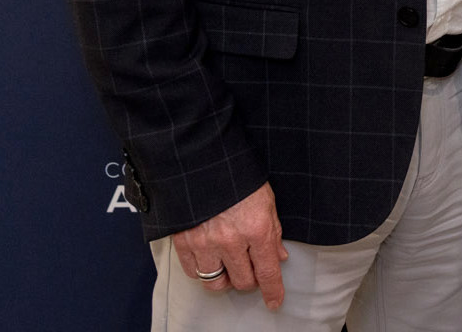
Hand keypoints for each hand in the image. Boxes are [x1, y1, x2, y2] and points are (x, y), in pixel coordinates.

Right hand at [169, 182, 287, 308]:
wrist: (199, 159)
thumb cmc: (237, 175)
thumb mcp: (265, 199)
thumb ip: (272, 231)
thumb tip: (278, 256)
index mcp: (257, 228)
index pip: (268, 271)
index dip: (273, 290)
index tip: (274, 301)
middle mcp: (231, 241)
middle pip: (242, 281)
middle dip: (249, 279)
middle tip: (250, 268)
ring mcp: (205, 243)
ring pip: (215, 282)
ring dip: (225, 277)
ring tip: (229, 264)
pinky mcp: (183, 242)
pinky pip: (193, 272)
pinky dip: (203, 270)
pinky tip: (209, 258)